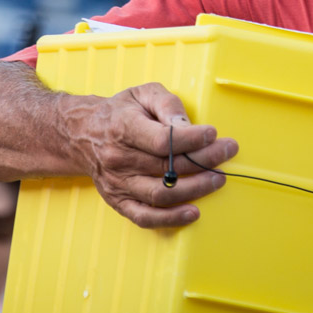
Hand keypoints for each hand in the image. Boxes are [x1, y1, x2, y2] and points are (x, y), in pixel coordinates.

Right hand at [58, 82, 237, 227]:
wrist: (84, 134)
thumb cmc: (121, 111)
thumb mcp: (143, 94)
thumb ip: (167, 104)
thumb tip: (188, 127)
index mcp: (123, 127)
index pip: (161, 140)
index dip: (191, 139)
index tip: (213, 134)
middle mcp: (118, 158)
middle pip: (167, 166)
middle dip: (204, 160)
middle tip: (228, 151)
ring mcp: (117, 183)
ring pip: (161, 194)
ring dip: (195, 189)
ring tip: (218, 179)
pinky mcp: (118, 201)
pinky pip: (145, 217)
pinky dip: (171, 219)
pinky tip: (193, 212)